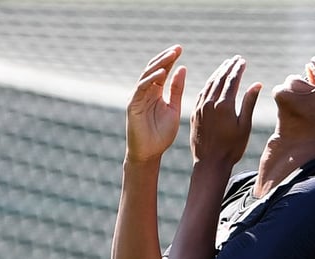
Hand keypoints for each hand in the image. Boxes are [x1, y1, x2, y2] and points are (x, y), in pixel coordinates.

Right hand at [126, 45, 186, 162]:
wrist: (150, 154)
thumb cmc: (161, 135)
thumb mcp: (174, 108)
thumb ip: (177, 90)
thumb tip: (183, 68)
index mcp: (155, 92)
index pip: (162, 70)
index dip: (170, 59)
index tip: (181, 49)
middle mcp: (145, 92)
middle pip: (154, 69)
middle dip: (165, 57)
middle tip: (178, 48)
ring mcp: (137, 97)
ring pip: (147, 75)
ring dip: (159, 65)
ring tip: (171, 56)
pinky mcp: (132, 105)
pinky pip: (141, 88)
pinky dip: (151, 80)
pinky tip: (162, 74)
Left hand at [190, 55, 261, 165]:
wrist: (209, 163)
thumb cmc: (231, 148)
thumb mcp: (244, 126)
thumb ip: (249, 103)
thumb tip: (257, 84)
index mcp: (224, 105)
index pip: (232, 80)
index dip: (238, 69)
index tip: (243, 61)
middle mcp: (210, 103)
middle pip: (220, 79)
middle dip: (228, 67)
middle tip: (235, 59)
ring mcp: (200, 108)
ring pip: (209, 84)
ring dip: (218, 73)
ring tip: (225, 66)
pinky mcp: (194, 114)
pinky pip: (202, 94)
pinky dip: (209, 85)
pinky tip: (213, 82)